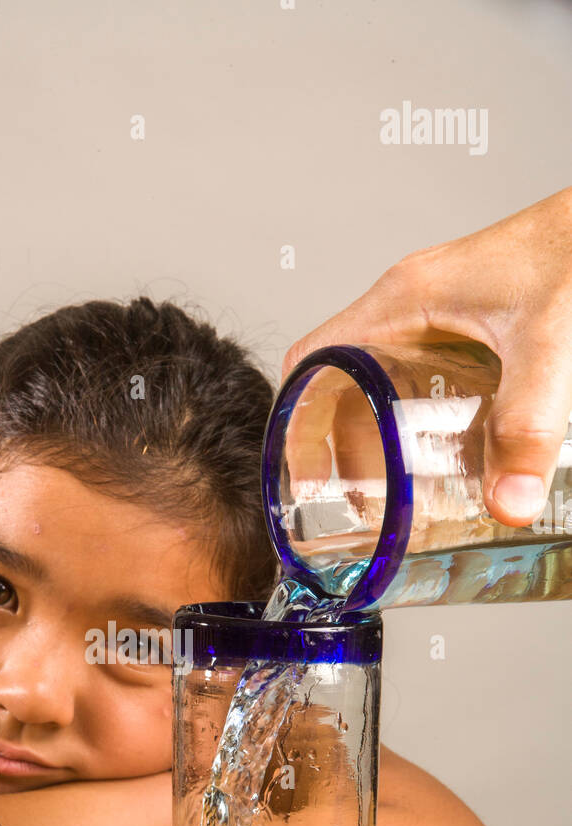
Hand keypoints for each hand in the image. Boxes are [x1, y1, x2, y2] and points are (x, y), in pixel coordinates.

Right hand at [281, 186, 571, 526]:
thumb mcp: (549, 346)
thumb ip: (529, 428)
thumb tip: (509, 502)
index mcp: (403, 300)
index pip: (311, 361)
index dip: (298, 424)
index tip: (308, 479)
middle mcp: (412, 304)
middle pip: (344, 385)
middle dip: (346, 451)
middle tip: (362, 505)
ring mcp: (441, 312)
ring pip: (385, 384)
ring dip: (386, 439)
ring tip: (400, 495)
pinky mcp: (473, 323)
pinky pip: (426, 378)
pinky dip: (425, 423)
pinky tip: (454, 458)